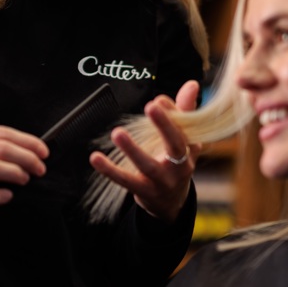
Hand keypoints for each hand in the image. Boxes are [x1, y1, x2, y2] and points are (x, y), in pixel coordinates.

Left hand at [89, 80, 200, 222]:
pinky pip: (125, 181)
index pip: (185, 128)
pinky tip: (96, 158)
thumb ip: (185, 110)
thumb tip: (191, 83)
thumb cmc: (177, 162)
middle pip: (175, 145)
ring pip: (147, 165)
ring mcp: (161, 181)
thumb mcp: (186, 139)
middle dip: (165, 125)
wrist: (171, 203)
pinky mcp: (143, 192)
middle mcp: (179, 166)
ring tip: (118, 133)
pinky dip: (110, 170)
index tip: (158, 100)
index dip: (173, 113)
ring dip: (132, 149)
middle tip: (151, 106)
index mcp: (190, 149)